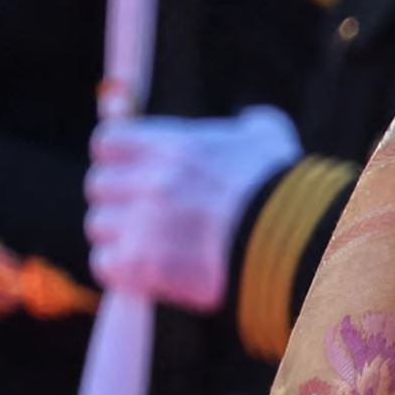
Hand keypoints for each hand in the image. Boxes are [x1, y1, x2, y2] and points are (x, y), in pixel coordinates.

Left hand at [84, 106, 302, 310]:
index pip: (108, 143)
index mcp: (172, 147)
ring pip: (100, 226)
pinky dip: (123, 270)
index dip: (119, 157)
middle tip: (145, 212)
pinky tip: (150, 272)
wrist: (295, 246)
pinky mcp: (142, 266)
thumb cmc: (286, 191)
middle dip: (119, 198)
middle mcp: (150, 182)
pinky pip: (107, 265)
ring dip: (120, 235)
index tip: (134, 170)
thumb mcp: (271, 139)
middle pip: (99, 186)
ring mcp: (142, 225)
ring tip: (151, 246)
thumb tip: (251, 121)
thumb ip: (251, 124)